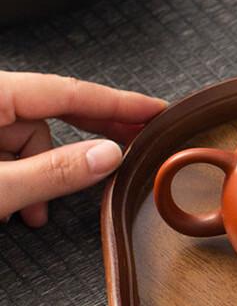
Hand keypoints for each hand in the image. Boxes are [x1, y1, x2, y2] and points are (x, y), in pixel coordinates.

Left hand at [0, 71, 165, 225]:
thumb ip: (54, 172)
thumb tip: (108, 156)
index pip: (68, 91)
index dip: (117, 102)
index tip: (153, 110)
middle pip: (52, 111)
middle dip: (89, 141)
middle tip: (135, 148)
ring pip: (29, 139)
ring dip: (40, 176)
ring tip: (32, 214)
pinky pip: (7, 153)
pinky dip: (19, 178)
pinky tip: (12, 209)